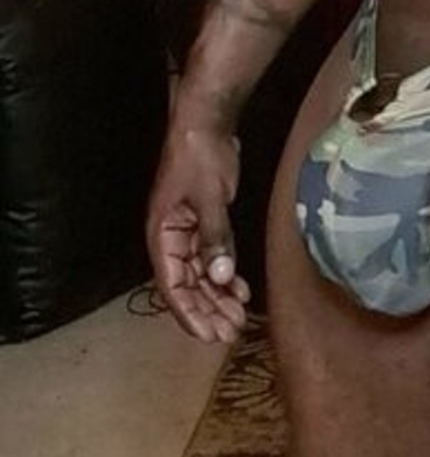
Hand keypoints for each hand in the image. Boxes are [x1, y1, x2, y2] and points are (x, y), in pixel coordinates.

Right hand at [147, 116, 249, 344]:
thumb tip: (221, 277)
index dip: (190, 313)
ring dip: (217, 297)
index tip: (209, 335)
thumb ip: (215, 237)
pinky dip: (225, 275)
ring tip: (239, 318)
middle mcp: (169, 238)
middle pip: (185, 285)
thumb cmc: (200, 155)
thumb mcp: (209, 196)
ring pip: (199, 275)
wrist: (206, 121)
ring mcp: (185, 232)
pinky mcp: (202, 223)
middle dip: (207, 310)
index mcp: (161, 234)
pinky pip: (210, 258)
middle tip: (230, 333)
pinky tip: (241, 289)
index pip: (171, 285)